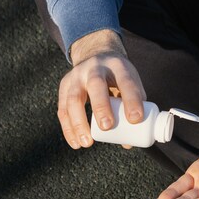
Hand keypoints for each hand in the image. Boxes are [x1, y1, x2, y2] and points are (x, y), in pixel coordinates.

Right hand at [58, 29, 145, 149]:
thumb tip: (128, 142)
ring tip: (87, 143)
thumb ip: (133, 110)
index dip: (131, 100)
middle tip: (107, 127)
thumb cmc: (118, 78)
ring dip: (79, 122)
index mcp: (117, 66)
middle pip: (96, 84)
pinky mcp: (64, 86)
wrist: (96, 55)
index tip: (135, 119)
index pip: (126, 81)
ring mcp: (77, 76)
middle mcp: (95, 67)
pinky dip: (69, 128)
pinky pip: (63, 109)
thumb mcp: (130, 84)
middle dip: (101, 106)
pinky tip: (76, 143)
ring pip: (74, 98)